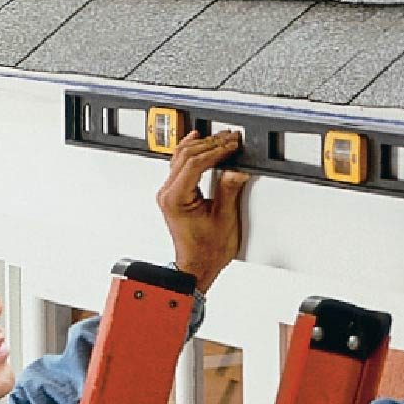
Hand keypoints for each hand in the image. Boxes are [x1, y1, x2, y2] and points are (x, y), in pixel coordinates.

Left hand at [153, 127, 246, 291]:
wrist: (197, 266)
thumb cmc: (206, 251)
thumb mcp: (224, 219)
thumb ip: (228, 190)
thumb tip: (235, 169)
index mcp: (176, 199)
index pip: (195, 163)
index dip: (216, 151)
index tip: (231, 145)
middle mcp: (168, 194)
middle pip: (186, 156)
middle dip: (210, 144)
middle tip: (230, 138)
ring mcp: (169, 193)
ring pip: (180, 157)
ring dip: (202, 145)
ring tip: (221, 138)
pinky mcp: (174, 194)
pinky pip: (178, 165)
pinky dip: (190, 151)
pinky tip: (197, 141)